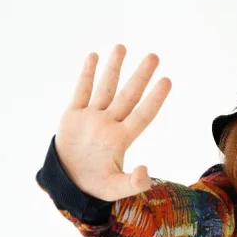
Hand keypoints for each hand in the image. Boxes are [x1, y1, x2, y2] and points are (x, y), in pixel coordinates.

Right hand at [55, 44, 171, 200]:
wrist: (69, 183)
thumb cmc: (94, 186)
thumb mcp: (115, 189)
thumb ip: (132, 183)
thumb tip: (146, 171)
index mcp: (121, 139)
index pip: (143, 115)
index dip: (154, 99)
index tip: (167, 81)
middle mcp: (109, 124)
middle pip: (128, 95)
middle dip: (140, 76)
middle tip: (154, 56)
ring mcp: (92, 117)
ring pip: (105, 88)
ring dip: (114, 68)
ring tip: (122, 47)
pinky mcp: (73, 116)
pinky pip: (81, 91)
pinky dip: (87, 74)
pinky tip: (94, 56)